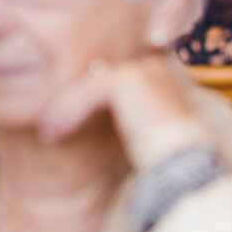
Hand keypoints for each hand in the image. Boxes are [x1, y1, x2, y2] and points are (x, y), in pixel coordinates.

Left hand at [38, 55, 208, 169]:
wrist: (184, 165)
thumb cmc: (166, 158)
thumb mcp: (141, 131)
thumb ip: (123, 118)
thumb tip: (91, 120)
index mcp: (159, 75)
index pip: (112, 78)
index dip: (85, 96)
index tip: (61, 117)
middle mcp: (152, 66)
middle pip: (98, 78)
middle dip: (70, 100)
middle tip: (49, 123)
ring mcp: (141, 70)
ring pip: (88, 86)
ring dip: (63, 109)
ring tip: (47, 133)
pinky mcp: (128, 81)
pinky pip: (86, 94)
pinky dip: (66, 114)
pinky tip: (52, 135)